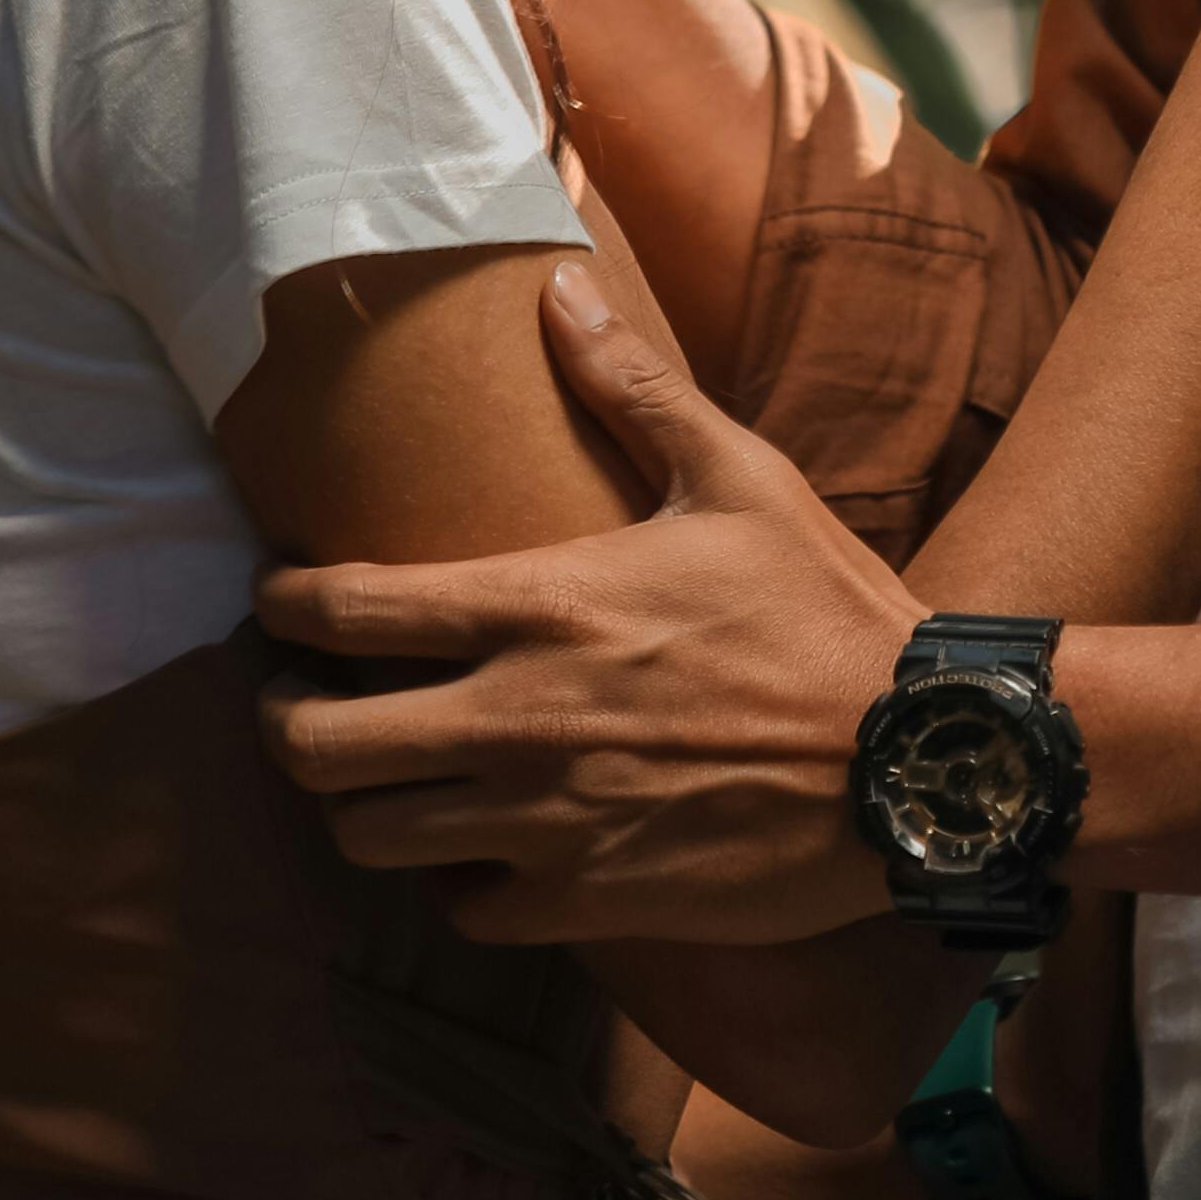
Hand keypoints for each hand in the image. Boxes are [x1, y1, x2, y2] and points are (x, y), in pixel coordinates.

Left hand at [253, 267, 916, 939]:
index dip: (280, 605)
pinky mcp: (588, 901)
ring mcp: (545, 821)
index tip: (280, 601)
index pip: (340, 609)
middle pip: (311, 745)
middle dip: (283, 721)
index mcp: (538, 604)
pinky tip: (482, 848)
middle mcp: (517, 719)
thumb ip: (632, 389)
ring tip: (383, 776)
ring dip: (359, 805)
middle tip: (307, 700)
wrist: (919, 758)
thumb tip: (559, 288)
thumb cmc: (826, 611)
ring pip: (366, 837)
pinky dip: (455, 883)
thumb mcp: (738, 479)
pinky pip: (462, 911)